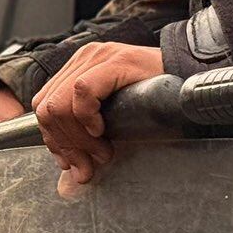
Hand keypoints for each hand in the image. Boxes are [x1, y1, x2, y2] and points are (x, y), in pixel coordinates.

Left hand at [32, 43, 163, 185]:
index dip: (52, 139)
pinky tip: (102, 129)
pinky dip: (87, 117)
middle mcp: (83, 58)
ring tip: (101, 151)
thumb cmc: (154, 99)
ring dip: (78, 138)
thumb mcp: (113, 118)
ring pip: (60, 103)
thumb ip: (87, 138)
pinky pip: (82, 92)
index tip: (69, 163)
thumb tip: (67, 176)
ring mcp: (97, 56)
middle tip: (87, 166)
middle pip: (47, 108)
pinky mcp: (114, 60)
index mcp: (77, 68)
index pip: (43, 106)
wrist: (189, 75)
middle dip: (64, 145)